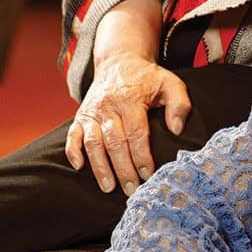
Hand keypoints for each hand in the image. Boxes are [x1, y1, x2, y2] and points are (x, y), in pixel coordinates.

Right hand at [64, 50, 190, 193]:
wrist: (120, 61)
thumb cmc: (147, 78)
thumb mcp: (170, 82)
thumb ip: (179, 103)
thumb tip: (177, 130)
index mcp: (131, 99)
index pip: (136, 133)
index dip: (142, 157)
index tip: (149, 175)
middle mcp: (109, 106)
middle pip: (115, 142)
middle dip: (123, 169)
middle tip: (132, 190)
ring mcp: (92, 111)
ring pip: (93, 142)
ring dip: (100, 167)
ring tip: (109, 188)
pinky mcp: (81, 115)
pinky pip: (72, 135)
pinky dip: (73, 151)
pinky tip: (79, 167)